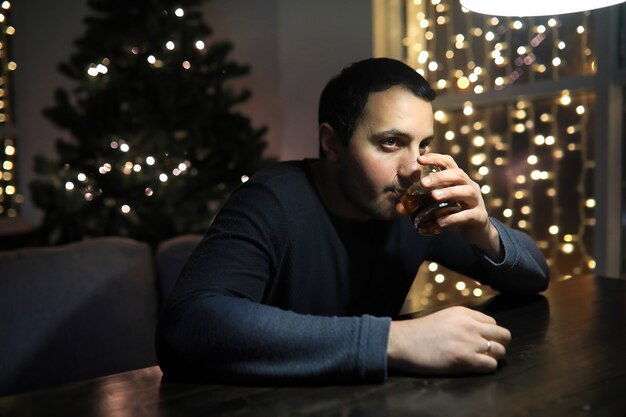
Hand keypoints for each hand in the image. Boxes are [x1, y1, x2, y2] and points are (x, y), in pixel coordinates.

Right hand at [387, 306, 510, 374]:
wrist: (403, 342)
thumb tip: (479, 332)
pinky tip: (474, 367)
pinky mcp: (465, 358)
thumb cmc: (420, 332)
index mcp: (464, 313)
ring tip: (480, 361)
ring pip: (500, 350)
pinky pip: (491, 365)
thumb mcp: (445, 317)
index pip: (492, 322)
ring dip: (493, 357)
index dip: (489, 333)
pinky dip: (486, 368)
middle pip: (503, 335)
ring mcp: (469, 342)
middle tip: (487, 352)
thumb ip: (463, 321)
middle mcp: (470, 324)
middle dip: (499, 344)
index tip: (481, 341)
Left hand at [416, 153, 500, 258]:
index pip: (449, 163)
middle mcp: (469, 186)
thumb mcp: (439, 205)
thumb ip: (422, 203)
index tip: (419, 159)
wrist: (476, 232)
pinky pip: (468, 215)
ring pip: (467, 191)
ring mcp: (476, 201)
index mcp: (458, 180)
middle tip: (423, 183)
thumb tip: (399, 206)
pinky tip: (441, 221)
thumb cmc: (454, 213)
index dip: (436, 158)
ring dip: (449, 192)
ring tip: (434, 197)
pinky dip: (454, 218)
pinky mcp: (479, 217)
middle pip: (458, 174)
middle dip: (440, 177)